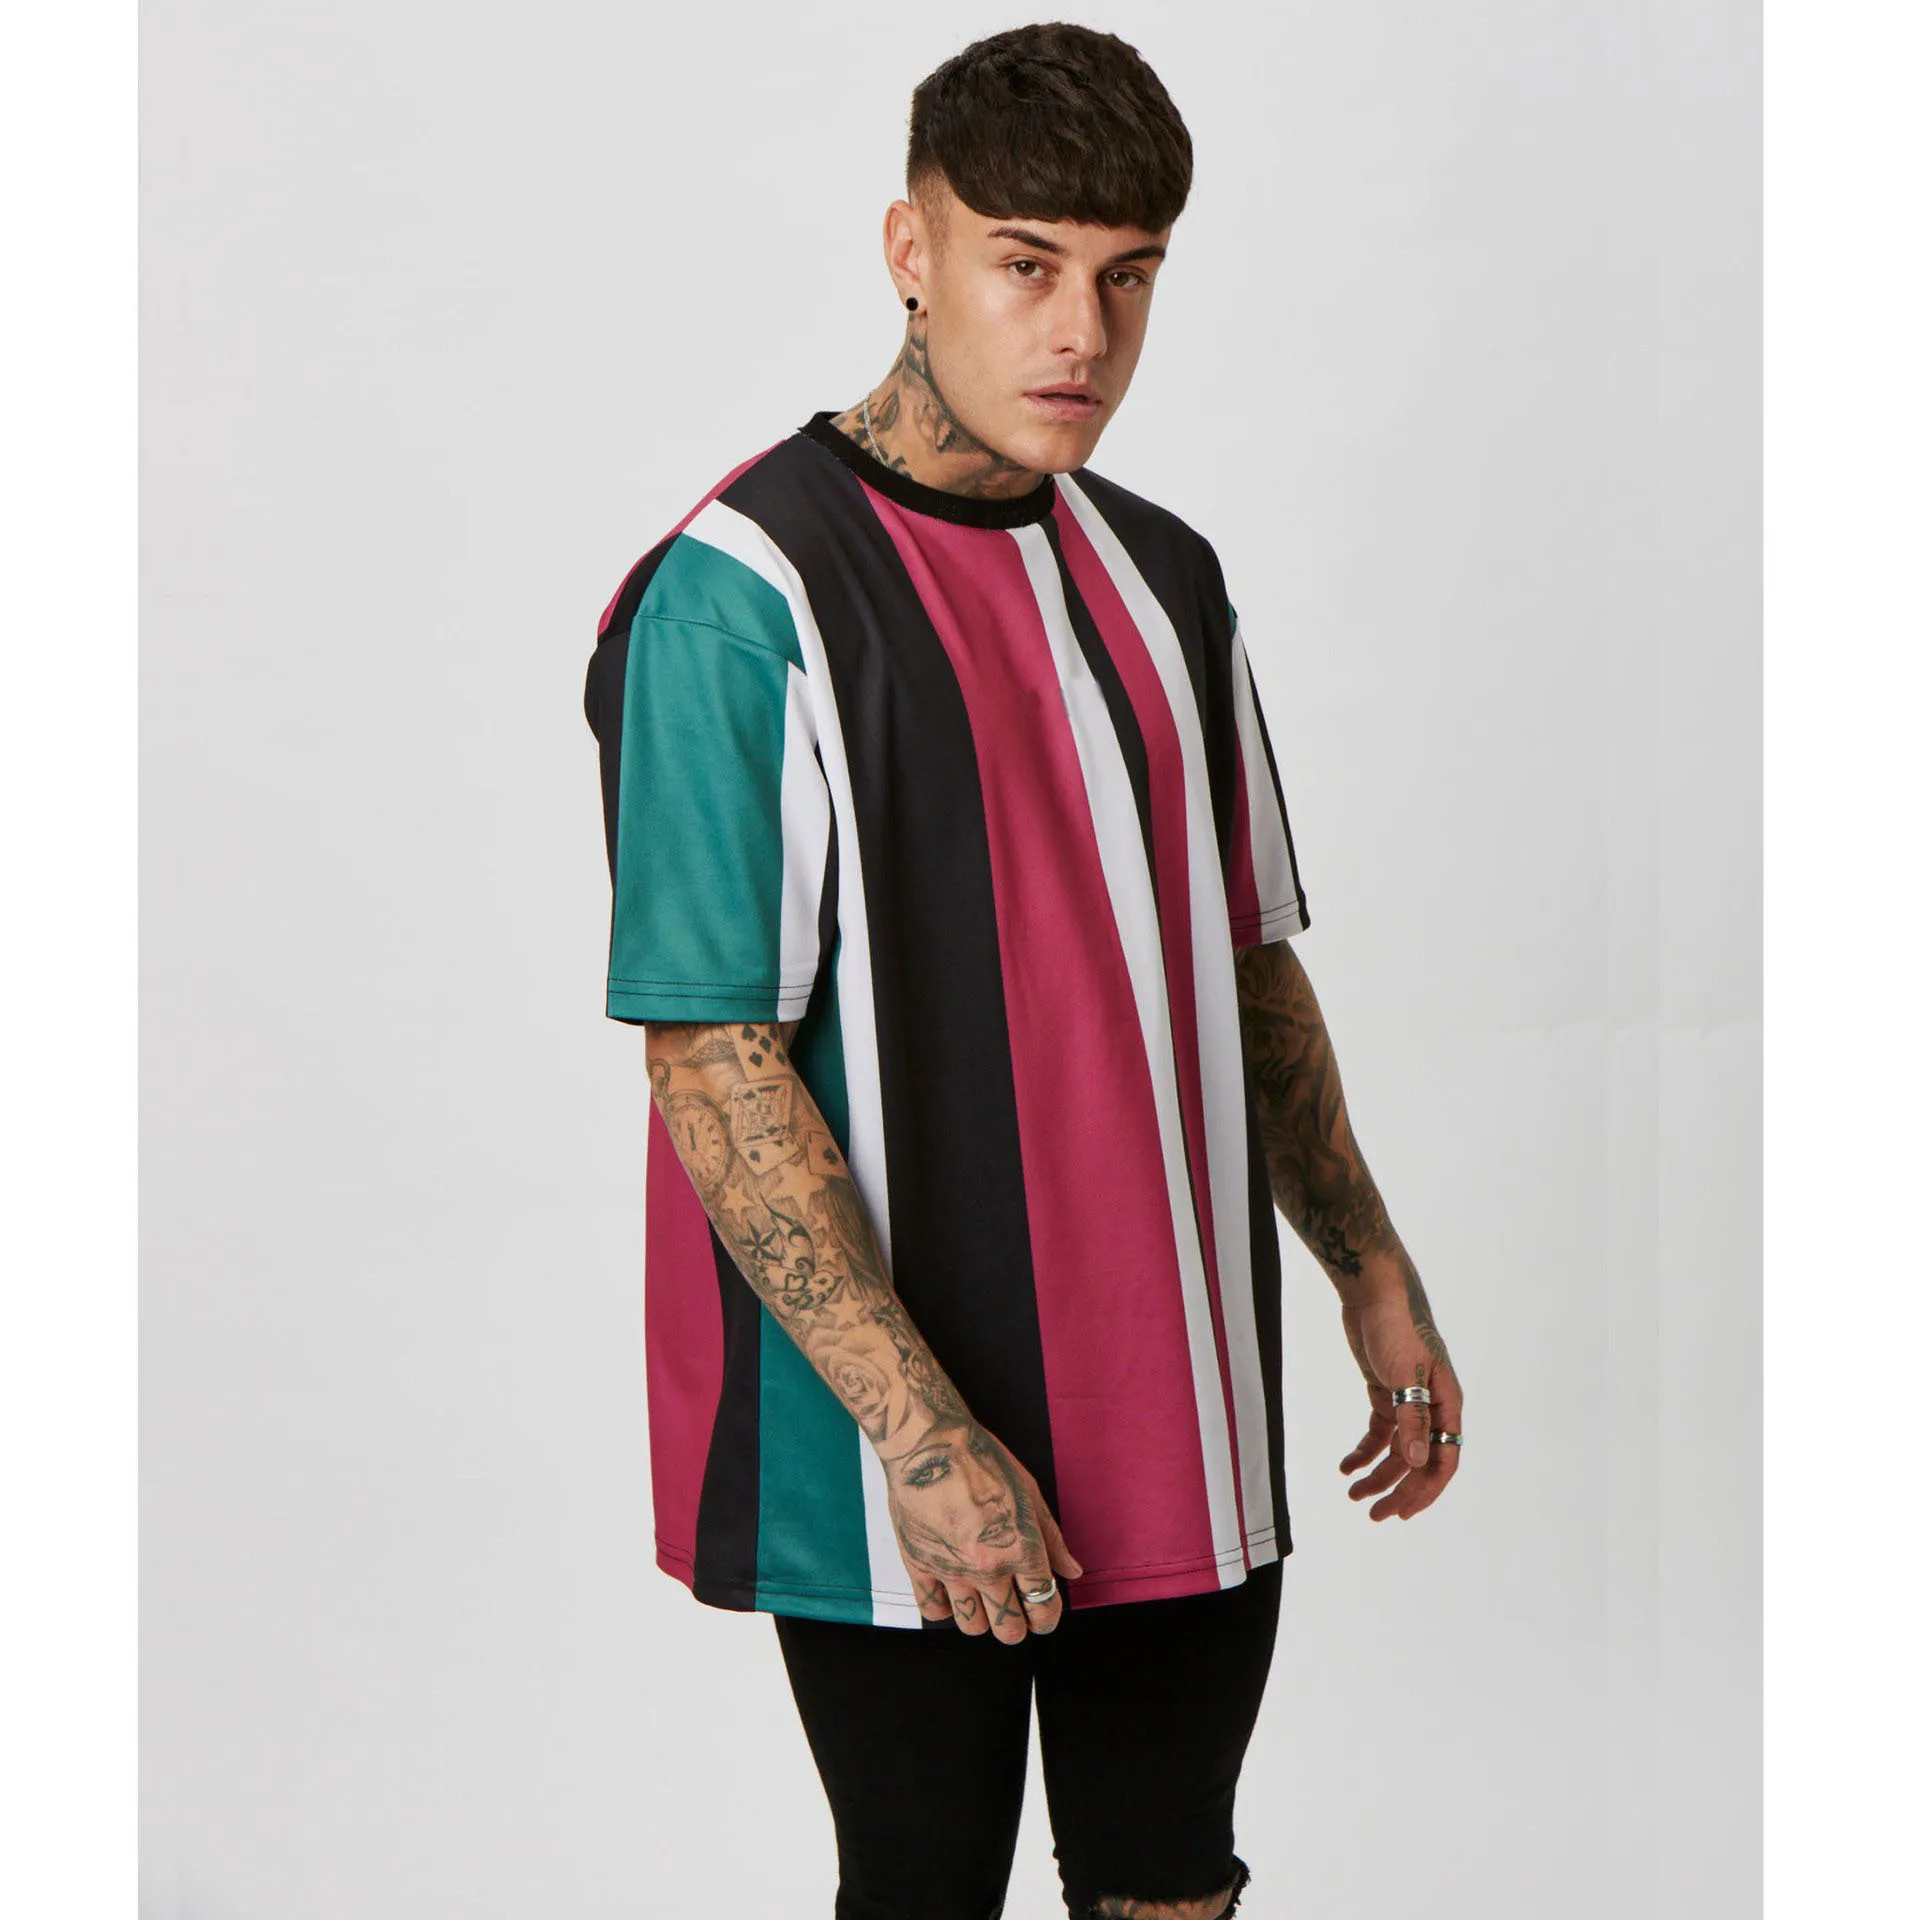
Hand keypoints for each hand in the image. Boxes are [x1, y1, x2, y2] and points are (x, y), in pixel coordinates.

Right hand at [882, 1417, 1083, 1641]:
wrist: (930, 1444)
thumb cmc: (981, 1460)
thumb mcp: (1029, 1492)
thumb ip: (1051, 1539)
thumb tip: (1071, 1571)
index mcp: (1021, 1549)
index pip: (1044, 1605)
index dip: (1048, 1617)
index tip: (1044, 1616)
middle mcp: (988, 1567)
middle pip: (1010, 1628)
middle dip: (1018, 1626)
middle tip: (1016, 1614)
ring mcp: (952, 1570)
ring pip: (973, 1626)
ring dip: (983, 1621)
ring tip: (983, 1603)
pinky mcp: (919, 1565)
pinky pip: (933, 1610)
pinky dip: (945, 1608)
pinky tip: (951, 1592)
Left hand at [1336, 1254, 1463, 1521]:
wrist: (1375, 1292)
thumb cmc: (1397, 1327)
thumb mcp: (1405, 1375)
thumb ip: (1412, 1420)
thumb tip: (1416, 1464)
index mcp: (1447, 1404)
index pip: (1444, 1460)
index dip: (1426, 1490)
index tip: (1402, 1512)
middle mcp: (1432, 1407)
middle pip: (1420, 1461)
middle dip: (1399, 1490)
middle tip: (1374, 1514)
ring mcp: (1409, 1401)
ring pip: (1398, 1451)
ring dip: (1378, 1475)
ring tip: (1353, 1493)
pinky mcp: (1386, 1393)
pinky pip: (1379, 1433)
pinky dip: (1364, 1451)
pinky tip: (1346, 1466)